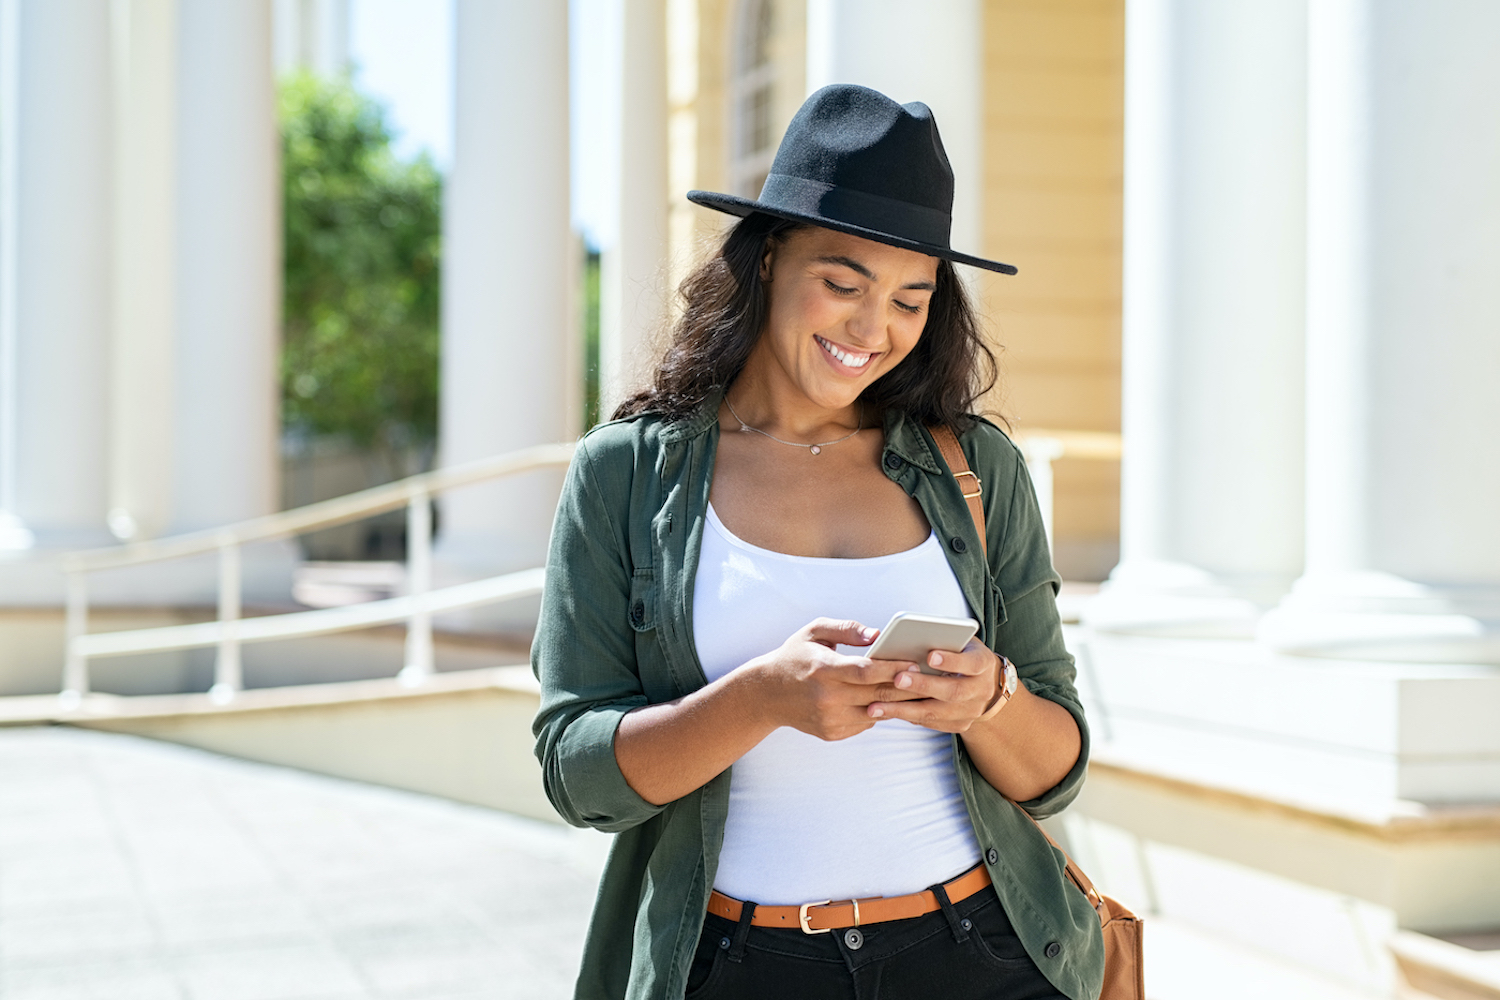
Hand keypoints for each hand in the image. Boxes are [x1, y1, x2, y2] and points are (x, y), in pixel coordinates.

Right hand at [749, 618, 921, 740]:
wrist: (768, 694)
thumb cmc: (795, 656)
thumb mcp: (814, 632)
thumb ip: (847, 629)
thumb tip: (877, 634)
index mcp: (824, 669)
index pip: (866, 671)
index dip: (893, 668)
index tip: (914, 663)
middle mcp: (827, 698)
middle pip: (877, 694)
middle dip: (906, 686)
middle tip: (928, 677)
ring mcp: (830, 719)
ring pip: (876, 712)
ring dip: (897, 702)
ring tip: (916, 689)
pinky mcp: (832, 732)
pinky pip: (865, 724)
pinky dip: (878, 712)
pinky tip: (888, 700)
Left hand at [864, 638, 1000, 732]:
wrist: (986, 683)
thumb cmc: (963, 653)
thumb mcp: (961, 640)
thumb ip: (943, 639)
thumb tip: (909, 636)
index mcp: (983, 663)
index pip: (971, 663)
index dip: (952, 661)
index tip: (930, 656)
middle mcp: (981, 690)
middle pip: (953, 691)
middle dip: (923, 686)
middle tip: (897, 679)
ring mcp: (972, 710)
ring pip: (938, 712)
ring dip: (905, 709)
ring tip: (877, 706)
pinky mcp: (961, 724)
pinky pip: (932, 723)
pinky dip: (909, 717)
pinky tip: (887, 712)